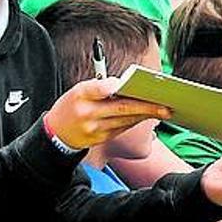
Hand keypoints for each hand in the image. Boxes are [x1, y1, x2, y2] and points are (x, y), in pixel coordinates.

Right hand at [44, 78, 170, 150]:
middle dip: (146, 107)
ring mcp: (95, 128)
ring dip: (145, 115)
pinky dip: (135, 120)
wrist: (56, 134)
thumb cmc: (71, 106)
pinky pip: (122, 128)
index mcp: (81, 95)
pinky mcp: (101, 138)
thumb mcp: (79, 90)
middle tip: (164, 106)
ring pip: (125, 120)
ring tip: (162, 109)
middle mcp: (88, 113)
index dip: (113, 85)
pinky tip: (147, 116)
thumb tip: (126, 85)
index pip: (98, 88)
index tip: (127, 83)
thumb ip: (100, 87)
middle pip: (121, 108)